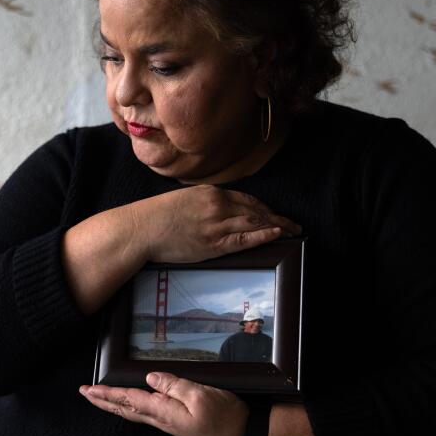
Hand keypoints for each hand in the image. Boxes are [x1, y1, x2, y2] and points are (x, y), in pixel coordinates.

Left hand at [79, 372, 248, 435]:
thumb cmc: (225, 416)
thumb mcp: (201, 395)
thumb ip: (174, 385)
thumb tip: (151, 377)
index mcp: (164, 412)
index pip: (129, 399)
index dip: (108, 394)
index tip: (89, 389)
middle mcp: (162, 420)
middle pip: (125, 409)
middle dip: (103, 401)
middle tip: (84, 392)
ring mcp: (168, 423)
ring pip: (133, 412)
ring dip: (114, 404)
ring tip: (99, 397)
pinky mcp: (176, 422)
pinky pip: (145, 414)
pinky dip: (130, 407)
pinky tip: (129, 405)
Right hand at [130, 185, 300, 262]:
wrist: (141, 229)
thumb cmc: (156, 216)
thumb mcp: (184, 200)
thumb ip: (204, 203)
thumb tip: (219, 211)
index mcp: (210, 192)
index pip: (247, 199)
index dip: (265, 208)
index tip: (276, 215)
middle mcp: (217, 205)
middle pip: (256, 211)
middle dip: (278, 218)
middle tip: (294, 225)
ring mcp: (215, 224)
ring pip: (254, 223)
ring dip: (277, 227)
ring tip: (292, 232)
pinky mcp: (212, 243)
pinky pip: (243, 239)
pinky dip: (262, 235)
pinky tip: (277, 234)